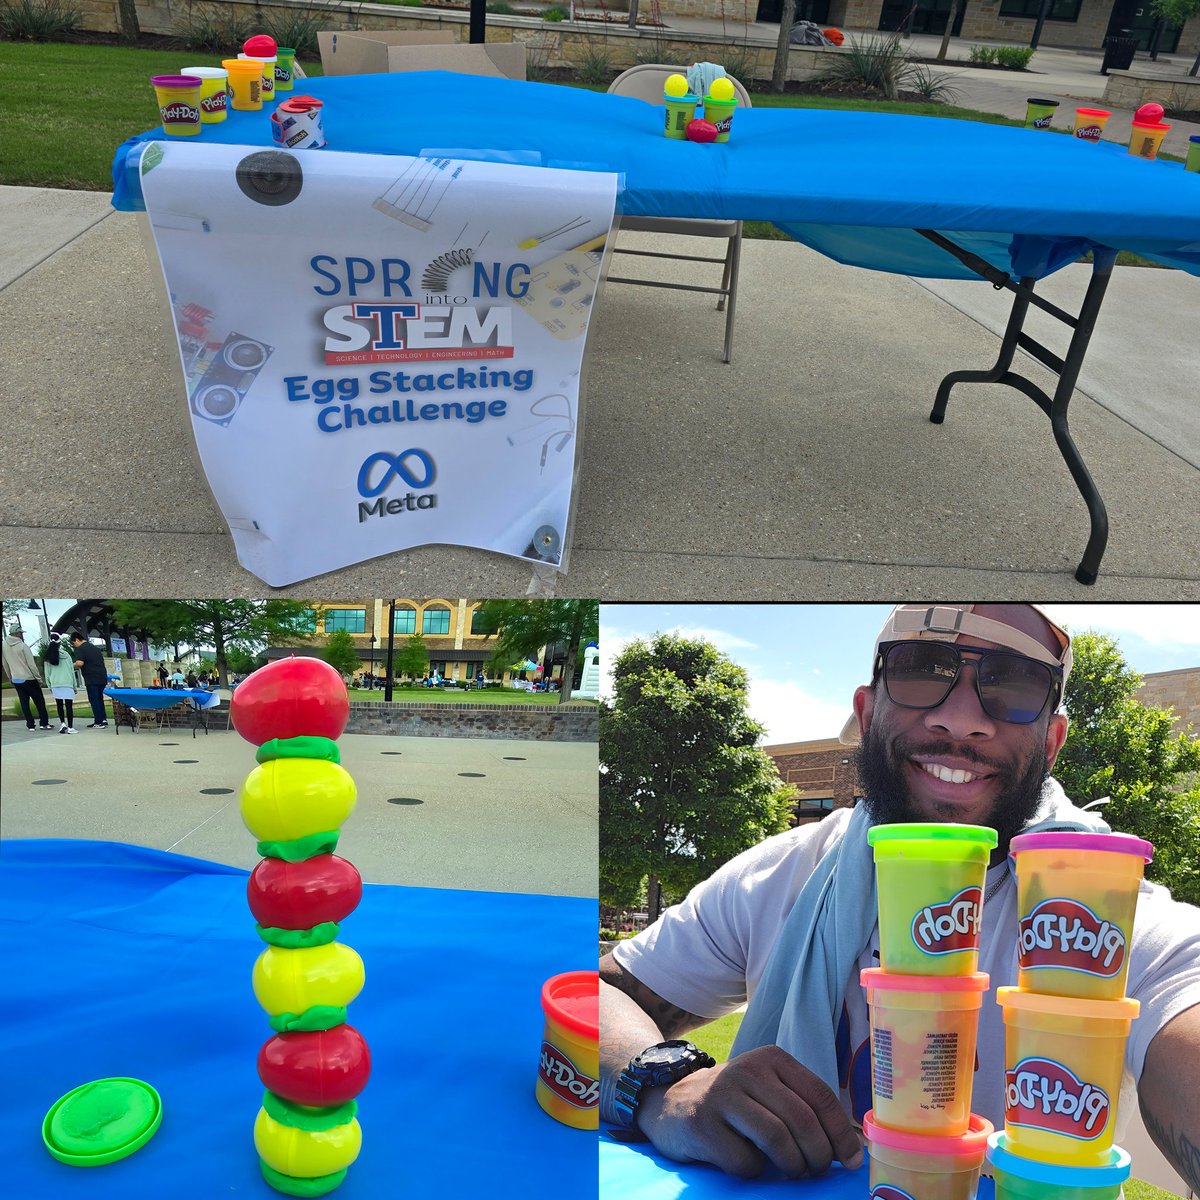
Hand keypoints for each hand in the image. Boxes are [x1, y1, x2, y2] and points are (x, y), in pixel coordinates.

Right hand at [636, 1044, 863, 1179]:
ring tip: (791, 1172)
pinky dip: (755, 1172)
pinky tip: (748, 1163)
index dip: (841, 1133)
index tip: (852, 1161)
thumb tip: (851, 1150)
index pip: (820, 1095)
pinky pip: (746, 1161)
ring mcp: (723, 1095)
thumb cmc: (736, 1104)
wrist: (673, 1102)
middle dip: (819, 1156)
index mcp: (772, 1059)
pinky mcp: (703, 1124)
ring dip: (793, 1167)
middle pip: (802, 1120)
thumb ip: (803, 1109)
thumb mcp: (768, 1091)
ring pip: (778, 1140)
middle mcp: (748, 1070)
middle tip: (817, 1172)